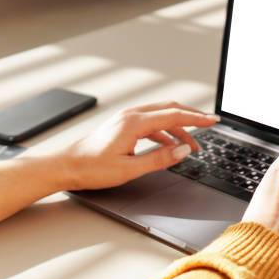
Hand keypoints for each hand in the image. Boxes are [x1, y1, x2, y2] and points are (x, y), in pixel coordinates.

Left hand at [56, 101, 218, 190]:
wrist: (66, 166)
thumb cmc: (91, 168)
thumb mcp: (129, 168)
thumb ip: (159, 159)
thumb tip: (183, 151)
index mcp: (134, 123)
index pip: (174, 116)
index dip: (197, 119)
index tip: (213, 121)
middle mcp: (131, 115)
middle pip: (170, 109)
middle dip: (192, 117)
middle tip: (209, 125)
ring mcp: (126, 119)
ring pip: (161, 116)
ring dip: (179, 128)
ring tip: (191, 145)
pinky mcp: (123, 126)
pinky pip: (152, 123)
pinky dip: (165, 132)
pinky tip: (170, 145)